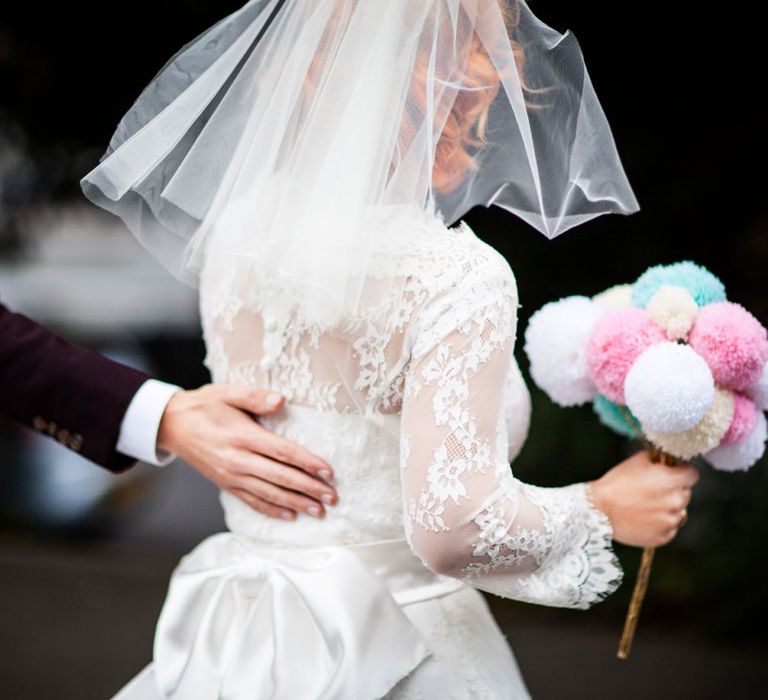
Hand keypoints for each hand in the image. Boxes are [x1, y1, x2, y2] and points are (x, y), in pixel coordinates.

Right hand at [157, 384, 336, 520]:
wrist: (171, 425)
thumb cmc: (205, 406)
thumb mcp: (228, 392)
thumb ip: (256, 397)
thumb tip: (281, 400)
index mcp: (243, 437)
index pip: (283, 452)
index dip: (307, 463)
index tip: (329, 471)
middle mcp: (238, 461)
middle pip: (281, 478)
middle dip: (309, 489)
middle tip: (333, 497)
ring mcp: (231, 476)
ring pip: (269, 494)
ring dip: (296, 503)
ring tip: (319, 510)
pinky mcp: (226, 485)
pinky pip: (252, 501)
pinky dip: (272, 510)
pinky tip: (290, 515)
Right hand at [586, 449, 699, 547]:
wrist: (599, 511)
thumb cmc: (616, 483)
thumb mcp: (636, 461)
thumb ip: (658, 459)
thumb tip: (668, 460)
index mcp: (672, 481)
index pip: (693, 474)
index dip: (683, 471)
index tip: (674, 472)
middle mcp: (676, 502)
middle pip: (685, 493)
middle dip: (673, 490)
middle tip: (652, 489)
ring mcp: (671, 521)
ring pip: (678, 511)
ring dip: (667, 507)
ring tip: (645, 505)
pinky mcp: (663, 537)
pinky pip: (669, 527)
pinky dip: (660, 523)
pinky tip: (643, 517)